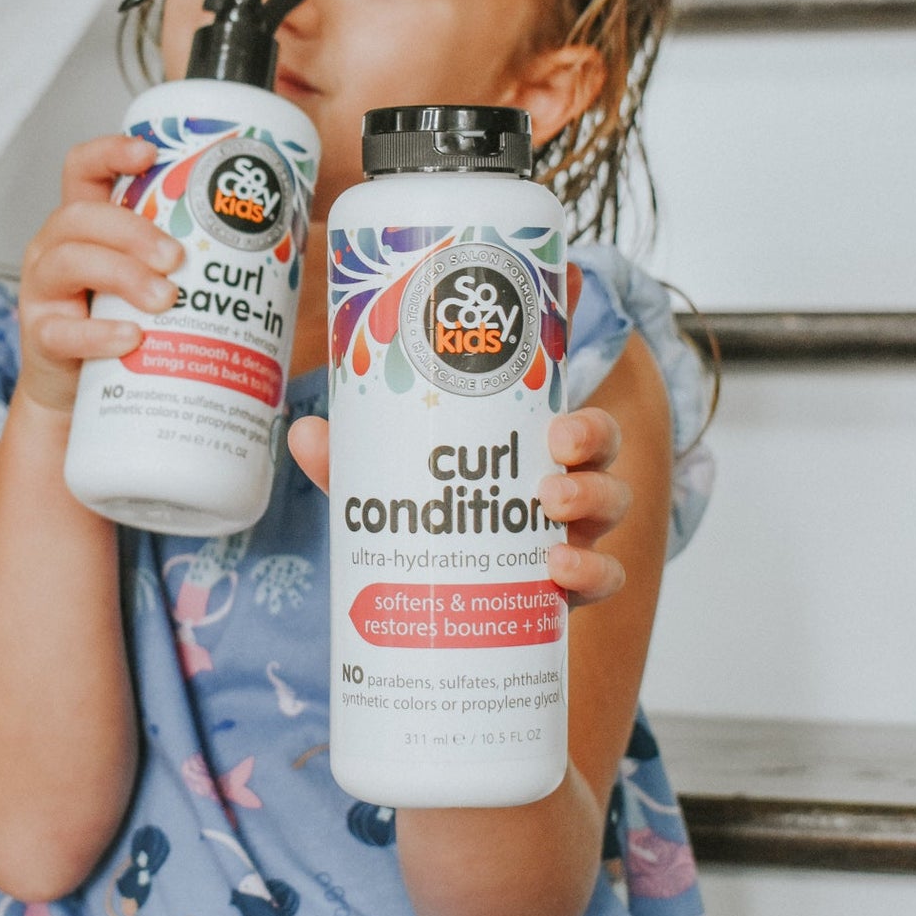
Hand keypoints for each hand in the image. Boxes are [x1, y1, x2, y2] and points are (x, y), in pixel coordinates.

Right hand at [14, 135, 182, 413]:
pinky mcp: (39, 338)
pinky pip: (63, 332)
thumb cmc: (124, 325)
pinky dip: (100, 334)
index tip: (150, 153)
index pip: (83, 169)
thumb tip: (275, 247)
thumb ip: (184, 260)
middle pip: (81, 215)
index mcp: (85, 224)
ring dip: (122, 275)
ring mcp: (42, 292)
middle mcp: (55, 247)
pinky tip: (132, 338)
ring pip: (69, 263)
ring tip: (165, 298)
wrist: (79, 393)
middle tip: (176, 258)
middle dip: (132, 232)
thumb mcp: (148, 281)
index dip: (110, 152)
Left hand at [284, 263, 632, 607]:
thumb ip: (353, 461)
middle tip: (556, 439)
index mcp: (523, 445)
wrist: (432, 619)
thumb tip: (303, 431)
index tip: (573, 296)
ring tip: (551, 502)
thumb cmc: (423, 536)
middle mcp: (558, 482)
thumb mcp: (385, 489)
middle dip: (590, 432)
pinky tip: (557, 570)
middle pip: (600, 444)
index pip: (552, 383)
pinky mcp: (567, 591)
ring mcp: (570, 535)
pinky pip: (603, 580)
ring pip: (612, 503)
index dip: (569, 327)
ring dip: (592, 495)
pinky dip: (588, 574)